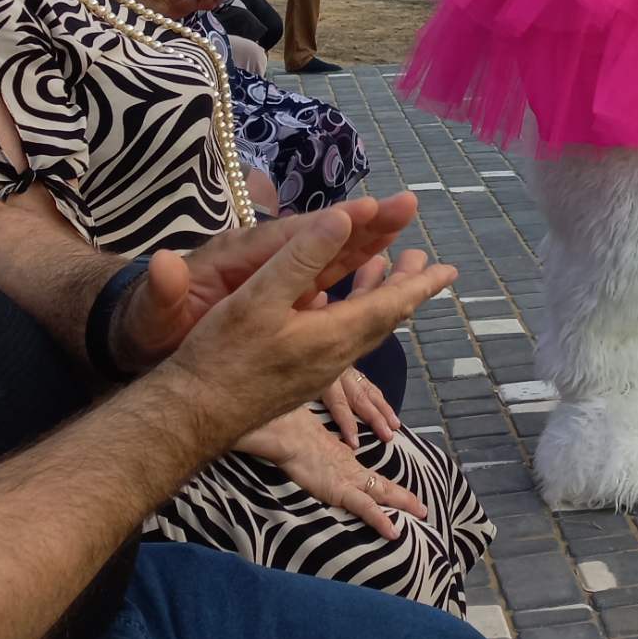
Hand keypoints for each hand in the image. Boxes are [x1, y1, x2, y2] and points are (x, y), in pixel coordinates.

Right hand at [150, 209, 455, 452]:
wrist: (188, 419)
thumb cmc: (220, 356)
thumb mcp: (259, 298)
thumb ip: (303, 258)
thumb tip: (345, 218)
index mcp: (334, 335)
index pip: (391, 303)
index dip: (420, 283)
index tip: (449, 270)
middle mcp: (334, 357)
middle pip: (384, 319)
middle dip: (410, 291)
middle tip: (434, 272)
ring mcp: (317, 373)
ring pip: (365, 332)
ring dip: (384, 304)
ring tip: (395, 284)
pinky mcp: (298, 380)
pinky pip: (344, 342)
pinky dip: (357, 318)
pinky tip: (342, 315)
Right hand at [237, 407, 426, 540]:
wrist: (289, 435)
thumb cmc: (293, 439)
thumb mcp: (308, 453)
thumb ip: (316, 460)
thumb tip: (314, 463)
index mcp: (345, 462)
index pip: (371, 477)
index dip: (387, 487)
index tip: (401, 496)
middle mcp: (351, 470)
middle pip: (383, 485)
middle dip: (404, 497)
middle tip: (423, 508)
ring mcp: (348, 480)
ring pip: (382, 494)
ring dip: (403, 504)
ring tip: (422, 514)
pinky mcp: (341, 490)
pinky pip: (366, 508)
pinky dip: (381, 520)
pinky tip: (394, 532)